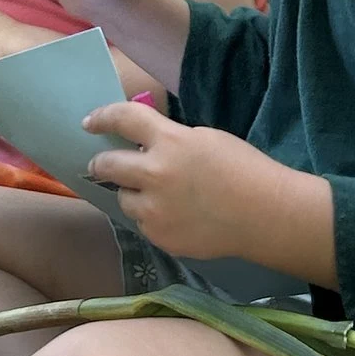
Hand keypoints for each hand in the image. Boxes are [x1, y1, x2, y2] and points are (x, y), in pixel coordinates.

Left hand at [80, 100, 329, 272]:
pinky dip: (153, 217)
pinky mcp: (160, 237)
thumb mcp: (205, 139)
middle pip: (107, 166)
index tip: (89, 122)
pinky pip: (144, 223)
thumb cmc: (244, 169)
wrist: (265, 214)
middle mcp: (154, 175)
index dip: (103, 118)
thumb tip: (146, 147)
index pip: (124, 119)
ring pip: (124, 199)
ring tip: (157, 196)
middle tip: (101, 165)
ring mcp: (155, 210)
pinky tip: (177, 216)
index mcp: (170, 142)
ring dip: (133, 193)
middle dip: (101, 164)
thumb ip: (172, 141)